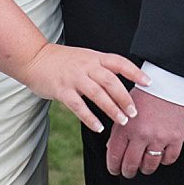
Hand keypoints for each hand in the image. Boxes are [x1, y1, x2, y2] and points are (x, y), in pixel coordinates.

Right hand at [21, 44, 146, 133]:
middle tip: (134, 112)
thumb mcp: (85, 58)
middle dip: (125, 98)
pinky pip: (78, 106)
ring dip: (111, 109)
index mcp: (94, 58)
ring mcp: (74, 78)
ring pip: (97, 94)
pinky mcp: (62, 90)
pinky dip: (90, 118)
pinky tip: (98, 127)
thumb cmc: (62, 61)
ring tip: (122, 121)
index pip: (119, 62)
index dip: (135, 72)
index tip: (149, 83)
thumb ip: (101, 69)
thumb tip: (122, 85)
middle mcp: (86, 66)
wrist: (35, 58)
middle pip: (110, 81)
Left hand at [106, 88, 183, 177]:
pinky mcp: (176, 139)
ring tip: (144, 166)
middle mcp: (142, 134)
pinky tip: (161, 156)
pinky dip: (164, 160)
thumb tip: (112, 148)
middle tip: (128, 171)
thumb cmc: (148, 93)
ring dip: (145, 169)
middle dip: (127, 171)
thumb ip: (119, 128)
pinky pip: (169, 159)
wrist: (172, 82)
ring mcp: (159, 138)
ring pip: (149, 166)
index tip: (115, 169)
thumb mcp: (127, 108)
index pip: (115, 155)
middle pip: (131, 165)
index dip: (113, 167)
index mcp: (126, 126)